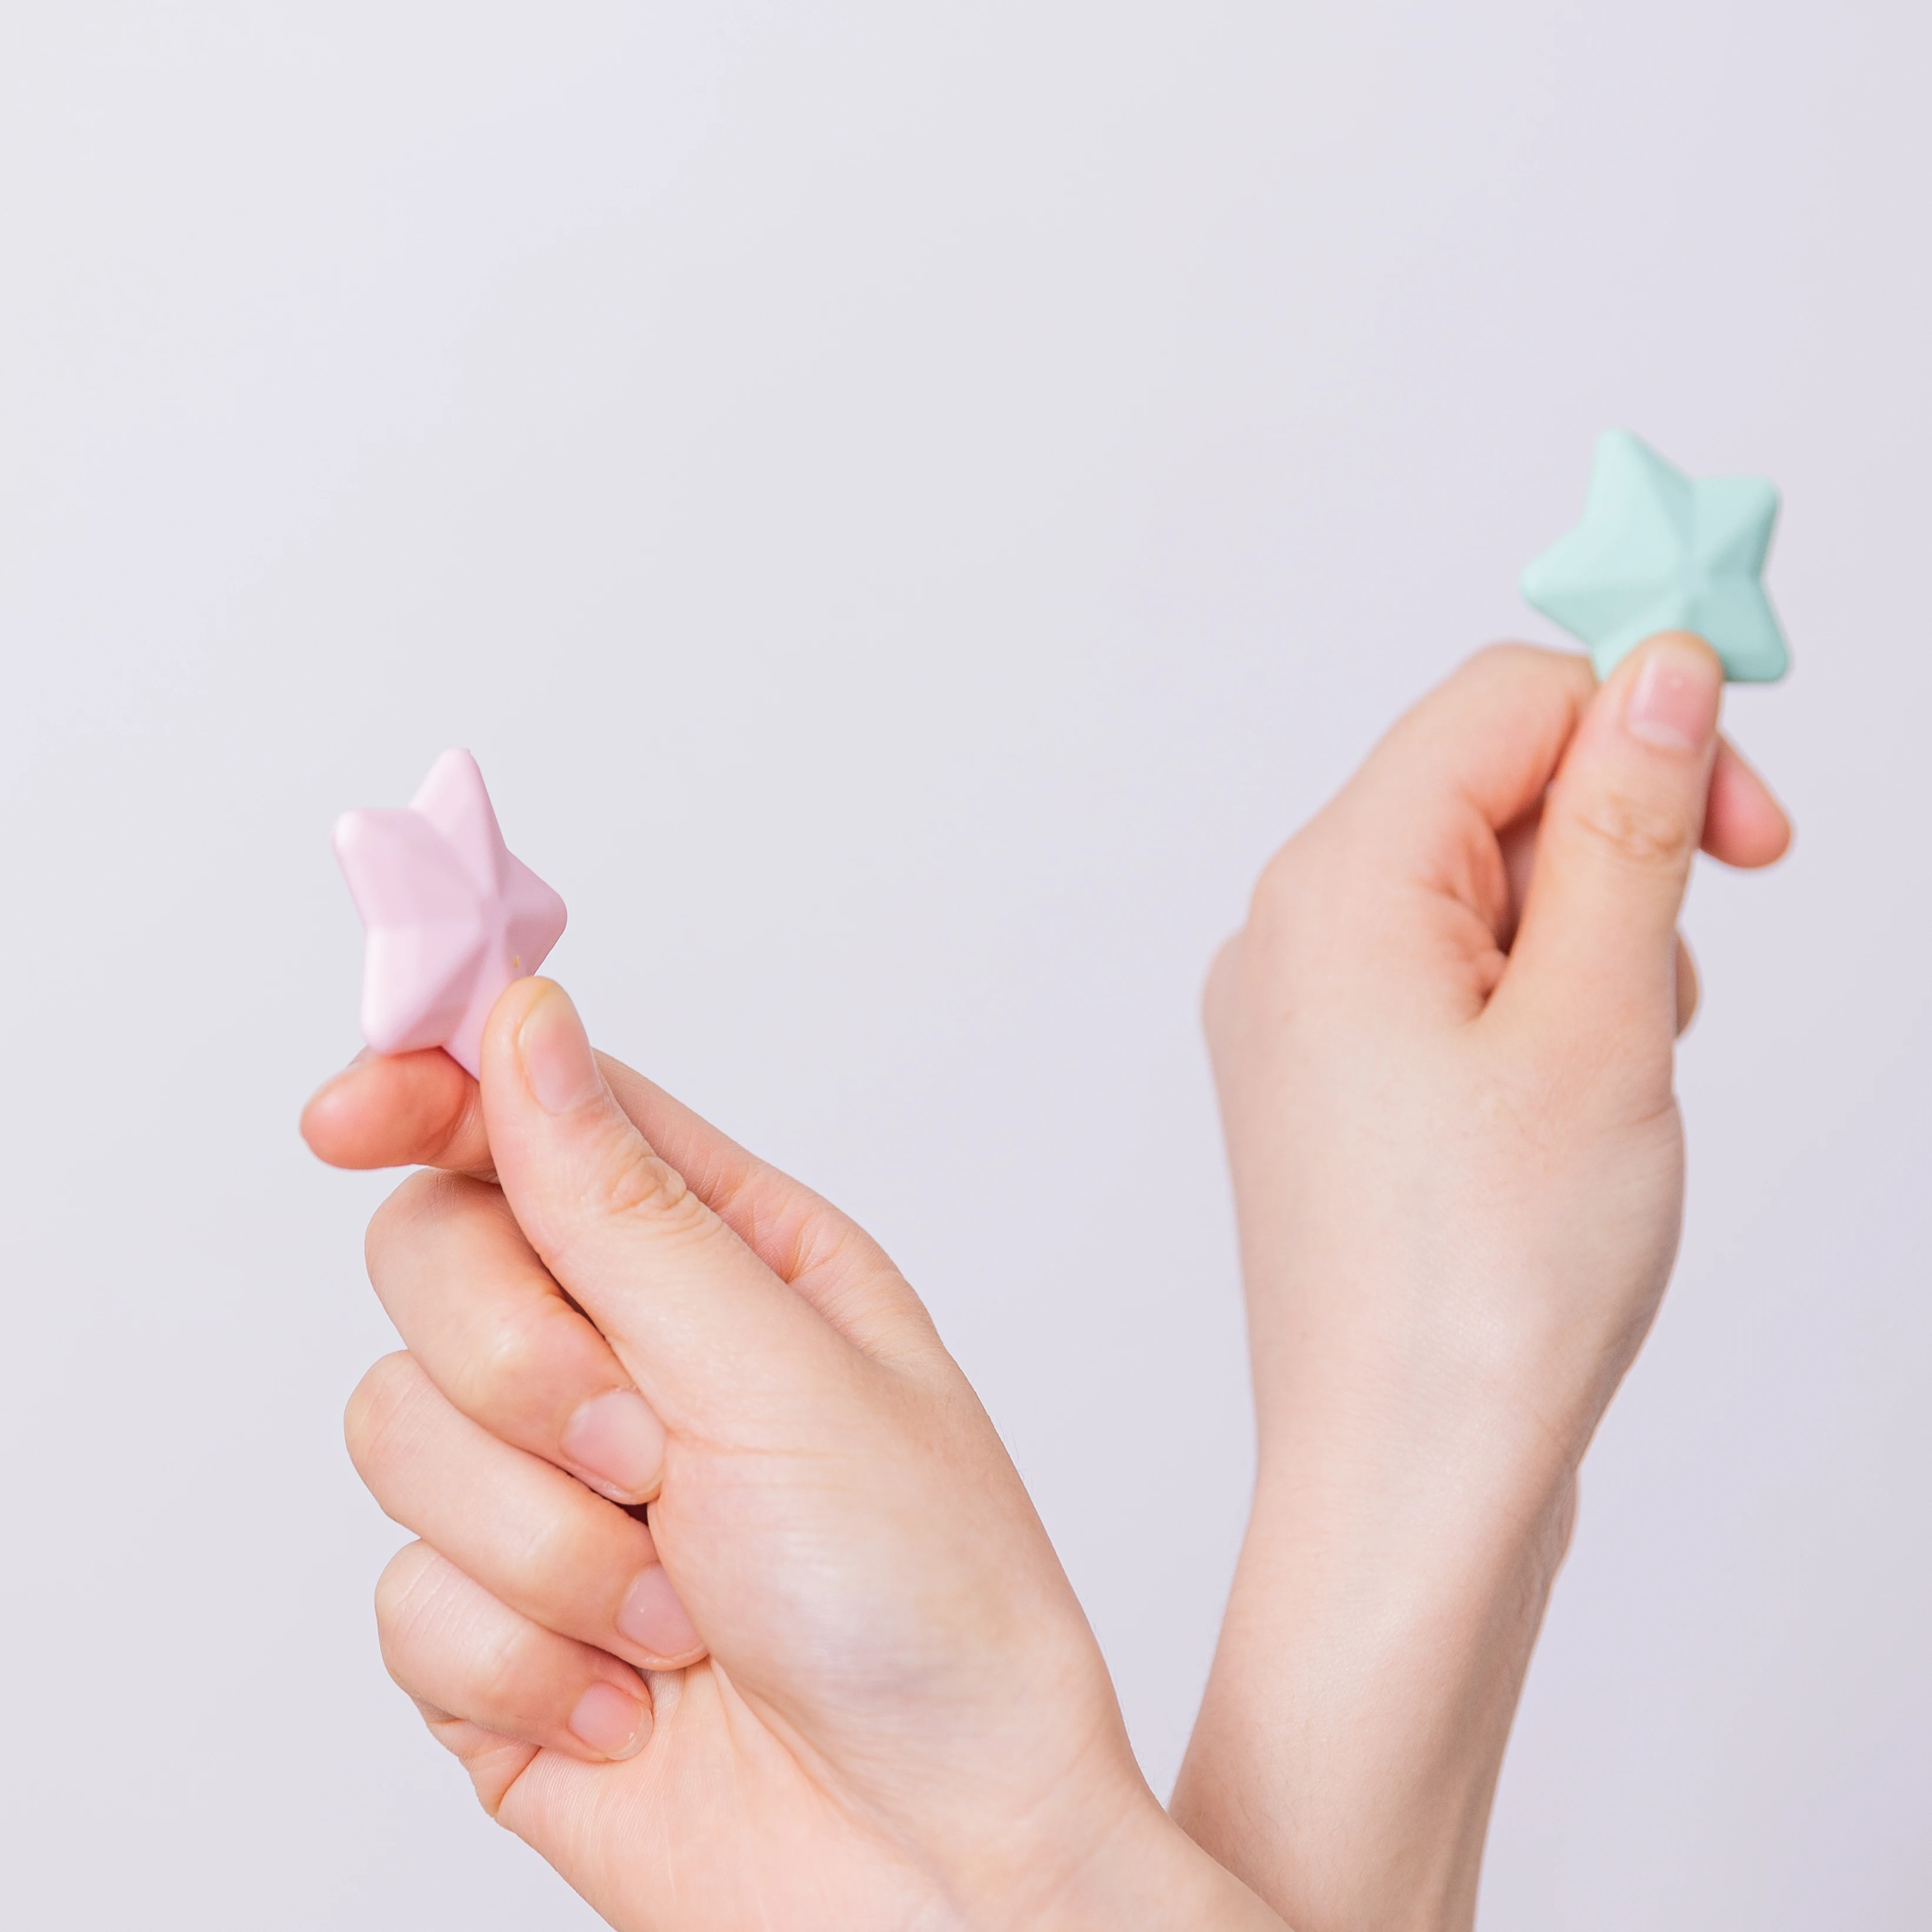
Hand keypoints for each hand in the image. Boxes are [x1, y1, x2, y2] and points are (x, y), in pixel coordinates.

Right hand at [304, 982, 1280, 1931]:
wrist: (931, 1864)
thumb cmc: (928, 1599)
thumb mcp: (787, 1372)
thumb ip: (625, 1205)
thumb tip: (523, 1023)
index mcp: (725, 1257)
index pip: (538, 1120)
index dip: (430, 1095)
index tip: (344, 1115)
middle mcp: (629, 1356)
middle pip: (433, 1258)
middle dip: (519, 1366)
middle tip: (644, 1451)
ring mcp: (550, 1493)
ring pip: (396, 1430)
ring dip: (544, 1543)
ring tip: (679, 1610)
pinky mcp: (495, 1634)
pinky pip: (403, 1599)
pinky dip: (524, 1665)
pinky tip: (637, 1700)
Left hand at [1170, 635, 1789, 1931]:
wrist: (1406, 1479)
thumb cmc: (1491, 1283)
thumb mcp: (1601, 1020)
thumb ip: (1627, 826)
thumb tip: (1659, 674)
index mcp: (1335, 887)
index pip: (1499, 703)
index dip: (1643, 722)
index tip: (1756, 822)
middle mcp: (1288, 932)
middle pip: (1483, 790)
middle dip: (1617, 852)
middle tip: (1684, 982)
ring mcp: (1298, 1012)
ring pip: (1479, 891)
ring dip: (1588, 943)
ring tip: (1617, 1076)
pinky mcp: (1329, 1082)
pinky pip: (1449, 979)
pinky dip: (1538, 1008)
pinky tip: (1572, 1111)